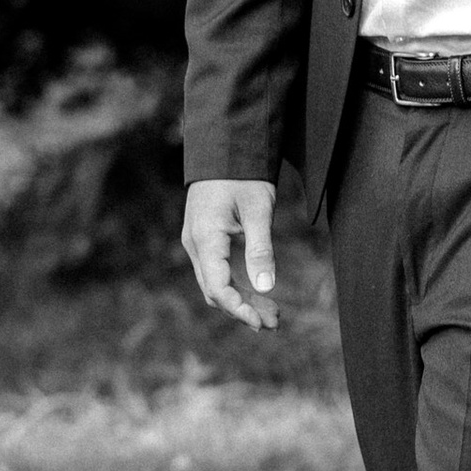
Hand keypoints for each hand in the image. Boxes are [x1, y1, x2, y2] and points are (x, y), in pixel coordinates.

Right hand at [181, 176, 280, 330]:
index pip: (218, 287)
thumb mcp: (259, 210)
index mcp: (206, 238)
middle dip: (244, 309)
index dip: (239, 309)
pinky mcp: (204, 239)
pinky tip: (259, 294)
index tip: (263, 323)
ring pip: (215, 283)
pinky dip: (236, 285)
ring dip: (242, 300)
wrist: (225, 147)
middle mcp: (195, 244)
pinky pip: (216, 271)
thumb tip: (266, 288)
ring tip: (273, 314)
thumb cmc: (244, 175)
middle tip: (275, 323)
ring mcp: (196, 242)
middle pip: (215, 290)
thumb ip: (261, 249)